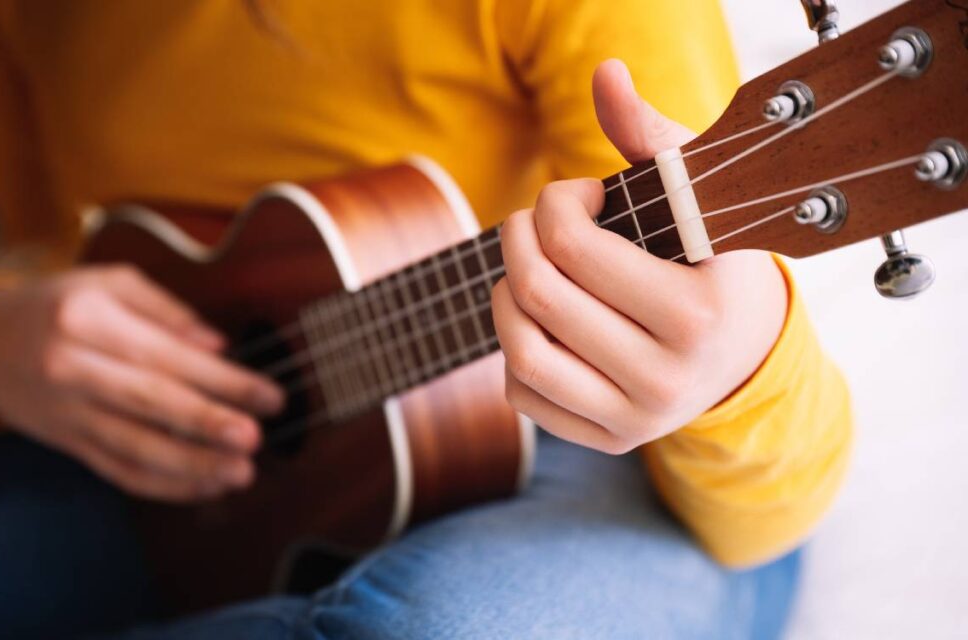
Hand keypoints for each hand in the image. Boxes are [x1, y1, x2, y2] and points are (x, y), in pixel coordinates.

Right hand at [0, 265, 284, 500]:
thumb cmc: (59, 303)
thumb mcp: (109, 283)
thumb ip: (167, 311)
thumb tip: (218, 345)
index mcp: (89, 320)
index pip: (166, 356)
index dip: (222, 379)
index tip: (268, 395)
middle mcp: (73, 368)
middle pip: (150, 402)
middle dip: (207, 424)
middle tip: (254, 439)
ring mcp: (68, 412)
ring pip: (134, 447)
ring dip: (191, 466)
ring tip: (239, 474)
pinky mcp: (68, 444)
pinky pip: (118, 471)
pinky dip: (163, 485)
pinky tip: (203, 487)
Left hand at [492, 59, 786, 453]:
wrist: (741, 351)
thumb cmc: (709, 260)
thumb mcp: (696, 195)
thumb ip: (651, 135)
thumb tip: (605, 74)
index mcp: (697, 314)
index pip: (574, 246)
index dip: (553, 203)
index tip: (577, 195)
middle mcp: (668, 378)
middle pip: (539, 295)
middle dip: (516, 238)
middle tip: (530, 222)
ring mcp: (637, 418)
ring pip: (521, 351)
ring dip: (504, 295)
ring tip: (526, 271)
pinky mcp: (607, 439)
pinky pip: (523, 393)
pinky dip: (513, 348)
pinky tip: (541, 322)